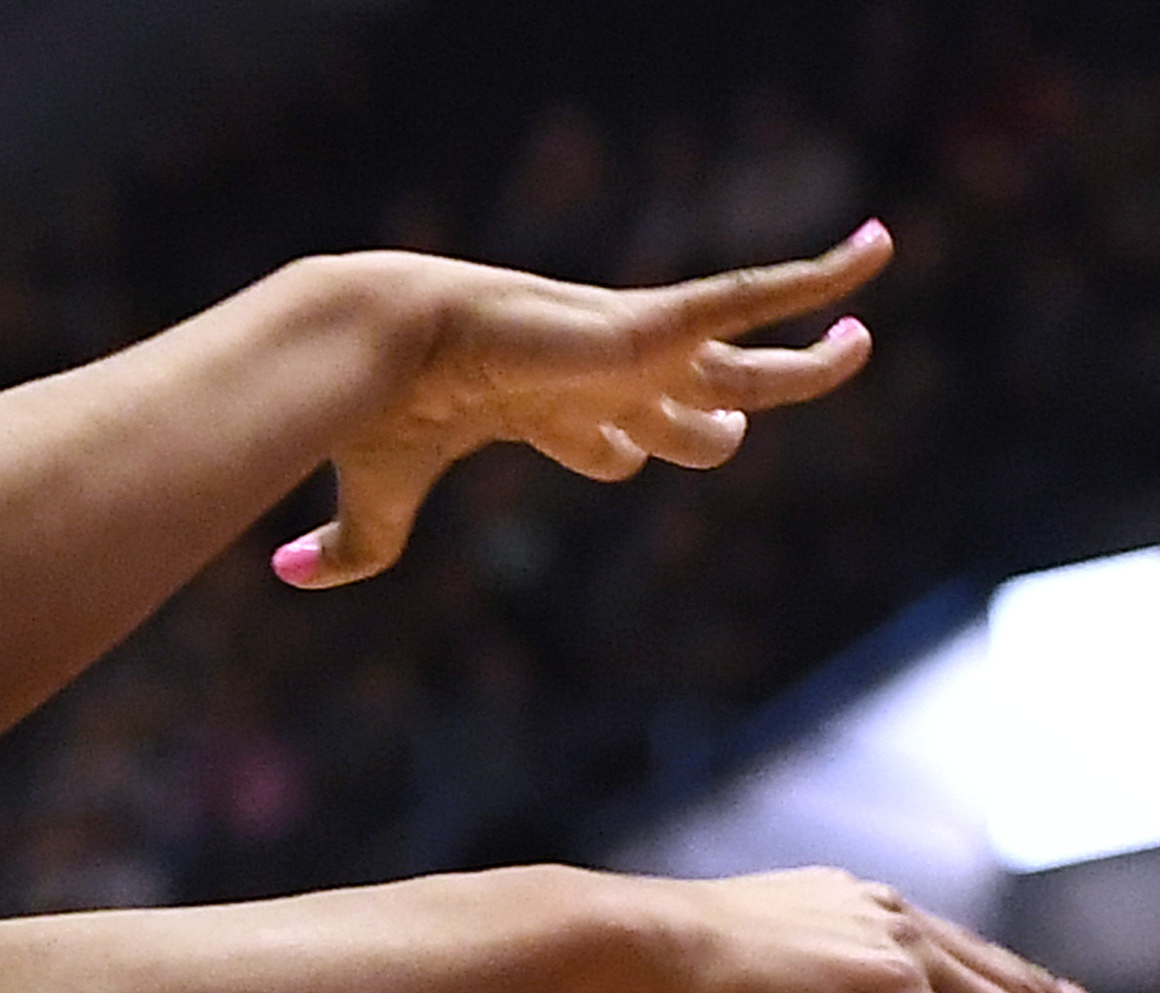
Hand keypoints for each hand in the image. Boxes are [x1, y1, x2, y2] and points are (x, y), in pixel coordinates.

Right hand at [275, 225, 892, 589]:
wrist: (373, 346)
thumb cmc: (372, 415)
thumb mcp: (374, 499)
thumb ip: (349, 546)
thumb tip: (281, 573)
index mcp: (541, 410)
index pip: (607, 436)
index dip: (624, 454)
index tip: (624, 461)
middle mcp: (596, 375)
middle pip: (687, 403)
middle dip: (723, 419)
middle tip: (742, 430)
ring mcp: (631, 351)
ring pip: (747, 361)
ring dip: (809, 354)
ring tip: (862, 340)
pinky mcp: (647, 326)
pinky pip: (757, 298)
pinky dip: (820, 277)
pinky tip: (879, 253)